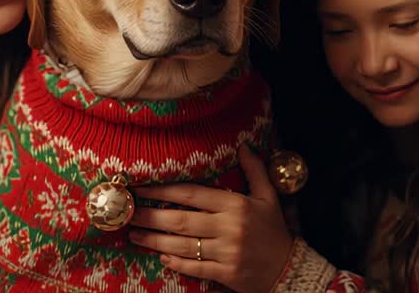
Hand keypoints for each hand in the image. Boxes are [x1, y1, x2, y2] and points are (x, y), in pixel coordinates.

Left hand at [129, 146, 294, 292]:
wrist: (289, 268)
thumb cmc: (274, 230)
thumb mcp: (269, 196)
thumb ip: (254, 170)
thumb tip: (242, 145)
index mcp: (236, 205)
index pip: (192, 194)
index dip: (163, 190)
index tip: (141, 188)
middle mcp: (229, 227)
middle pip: (181, 220)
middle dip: (151, 215)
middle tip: (128, 213)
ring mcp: (227, 252)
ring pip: (183, 245)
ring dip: (155, 240)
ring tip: (134, 234)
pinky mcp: (226, 274)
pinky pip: (195, 268)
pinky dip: (176, 263)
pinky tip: (161, 257)